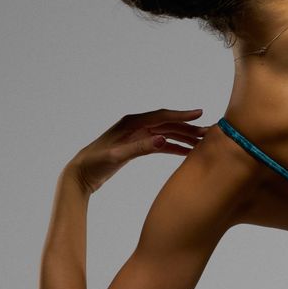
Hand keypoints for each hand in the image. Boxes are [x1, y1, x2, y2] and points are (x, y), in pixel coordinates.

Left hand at [71, 107, 204, 193]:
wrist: (80, 174)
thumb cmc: (95, 164)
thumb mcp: (117, 156)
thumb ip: (140, 148)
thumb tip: (163, 139)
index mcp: (131, 123)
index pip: (162, 116)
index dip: (181, 115)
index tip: (199, 114)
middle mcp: (135, 126)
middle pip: (167, 124)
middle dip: (188, 128)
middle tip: (208, 133)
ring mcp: (136, 136)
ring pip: (166, 133)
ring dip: (183, 137)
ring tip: (202, 143)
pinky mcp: (136, 146)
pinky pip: (159, 144)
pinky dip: (173, 147)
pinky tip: (186, 152)